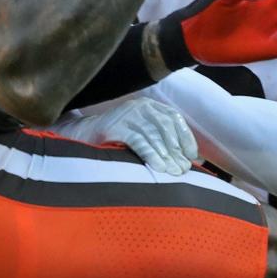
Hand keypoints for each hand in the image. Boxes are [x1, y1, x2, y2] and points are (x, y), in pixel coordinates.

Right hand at [57, 97, 197, 174]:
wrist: (84, 135)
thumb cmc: (118, 138)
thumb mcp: (142, 133)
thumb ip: (163, 141)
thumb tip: (190, 159)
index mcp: (149, 105)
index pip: (174, 118)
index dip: (185, 137)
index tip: (192, 156)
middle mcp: (140, 106)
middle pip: (165, 127)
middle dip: (176, 150)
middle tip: (183, 169)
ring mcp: (127, 114)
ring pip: (152, 135)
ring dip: (166, 155)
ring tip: (173, 172)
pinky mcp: (116, 126)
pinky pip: (138, 141)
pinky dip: (151, 155)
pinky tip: (159, 167)